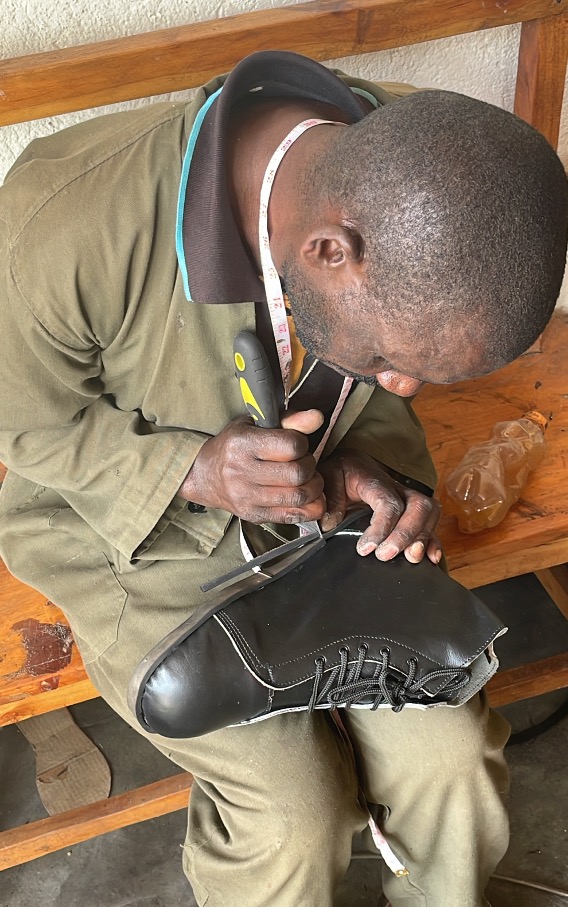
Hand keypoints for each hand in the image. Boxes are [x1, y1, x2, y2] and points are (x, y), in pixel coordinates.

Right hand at [178, 410, 325, 523]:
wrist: (205, 475)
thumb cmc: (234, 446)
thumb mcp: (256, 424)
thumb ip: (290, 420)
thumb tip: (318, 418)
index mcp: (243, 444)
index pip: (291, 446)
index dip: (303, 443)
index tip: (297, 444)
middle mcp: (242, 472)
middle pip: (297, 473)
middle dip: (311, 467)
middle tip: (305, 463)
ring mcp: (247, 497)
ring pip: (298, 497)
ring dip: (313, 488)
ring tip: (308, 480)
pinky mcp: (253, 515)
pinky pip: (291, 516)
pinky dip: (309, 509)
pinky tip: (308, 499)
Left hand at [318, 449, 441, 563]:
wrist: (354, 463)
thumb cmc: (342, 472)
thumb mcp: (329, 477)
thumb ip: (330, 498)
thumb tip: (330, 523)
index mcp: (375, 480)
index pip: (388, 503)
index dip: (381, 528)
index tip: (365, 549)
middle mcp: (398, 488)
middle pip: (418, 507)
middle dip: (406, 535)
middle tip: (385, 556)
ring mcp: (409, 499)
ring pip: (429, 513)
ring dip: (423, 538)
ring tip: (410, 559)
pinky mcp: (413, 511)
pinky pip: (431, 524)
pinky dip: (433, 542)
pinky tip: (431, 559)